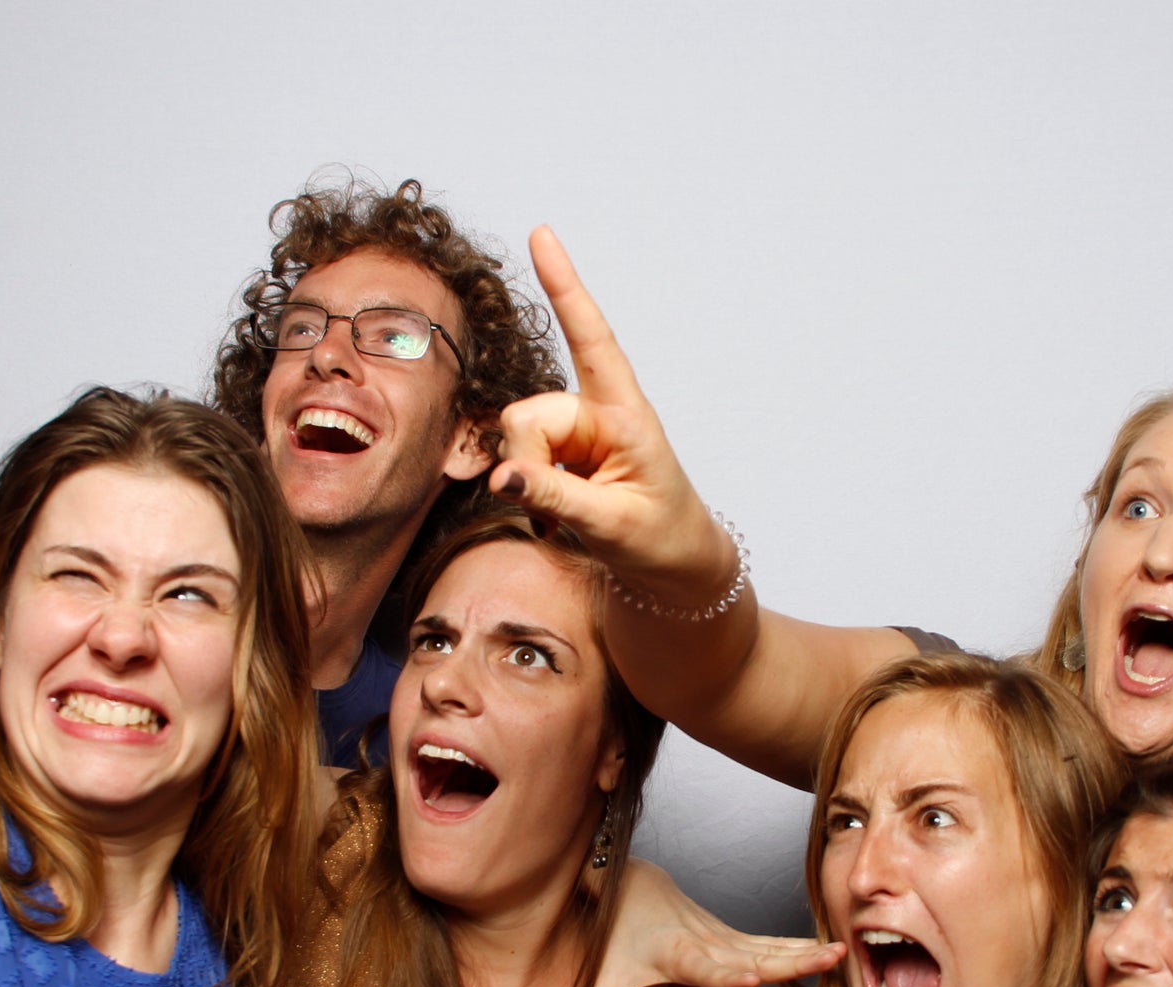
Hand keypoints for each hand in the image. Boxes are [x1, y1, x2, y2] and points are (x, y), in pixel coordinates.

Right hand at [493, 228, 741, 609]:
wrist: (672, 565)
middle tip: (548, 510)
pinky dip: (524, 491)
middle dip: (526, 461)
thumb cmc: (658, 538)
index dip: (565, 288)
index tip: (542, 235)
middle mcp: (595, 414)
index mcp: (625, 414)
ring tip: (558, 516)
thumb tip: (500, 477)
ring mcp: (573, 435)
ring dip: (525, 482)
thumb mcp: (610, 522)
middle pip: (527, 415)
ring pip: (514, 438)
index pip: (593, 341)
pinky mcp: (557, 456)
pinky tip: (547, 514)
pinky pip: (516, 462)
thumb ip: (553, 496)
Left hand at [564, 859, 843, 986]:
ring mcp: (724, 937)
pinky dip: (800, 948)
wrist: (633, 881)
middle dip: (789, 960)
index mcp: (676, 951)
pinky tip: (833, 954)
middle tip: (826, 960)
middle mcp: (707, 942)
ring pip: (769, 945)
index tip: (751, 977)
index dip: (727, 972)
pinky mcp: (734, 937)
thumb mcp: (602, 972)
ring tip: (842, 955)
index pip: (705, 965)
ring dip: (804, 951)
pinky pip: (771, 944)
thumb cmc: (618, 930)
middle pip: (753, 953)